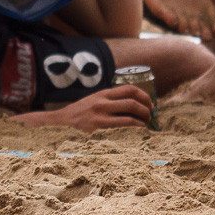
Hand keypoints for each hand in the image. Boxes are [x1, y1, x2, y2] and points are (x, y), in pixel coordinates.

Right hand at [31, 86, 151, 130]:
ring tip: (146, 122)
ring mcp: (101, 111)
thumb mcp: (96, 100)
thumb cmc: (83, 112)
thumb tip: (134, 105)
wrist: (63, 119)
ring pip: (129, 110)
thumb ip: (111, 100)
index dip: (144, 95)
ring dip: (143, 116)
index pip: (129, 88)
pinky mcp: (98, 124)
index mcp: (104, 93)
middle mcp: (103, 100)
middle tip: (151, 113)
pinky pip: (122, 122)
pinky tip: (139, 126)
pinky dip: (135, 124)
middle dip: (146, 106)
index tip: (150, 102)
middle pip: (132, 99)